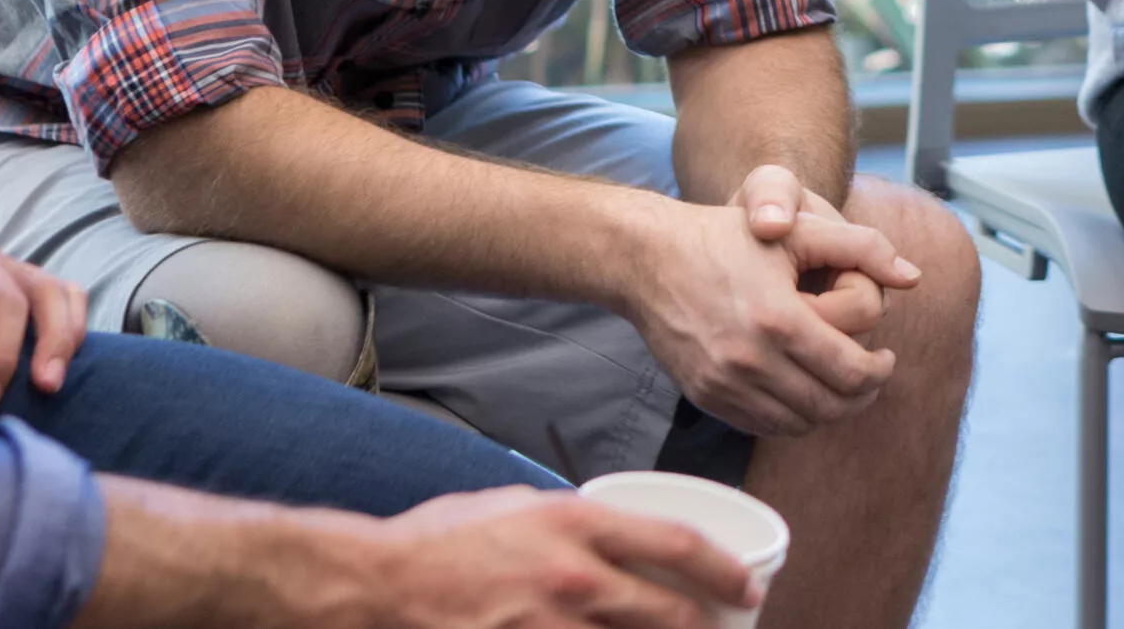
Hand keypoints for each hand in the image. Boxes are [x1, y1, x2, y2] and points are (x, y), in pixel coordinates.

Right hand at [356, 486, 758, 627]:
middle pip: (669, 615)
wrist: (376, 582)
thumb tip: (612, 533)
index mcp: (576, 524)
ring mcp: (547, 628)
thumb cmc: (441, 540)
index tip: (746, 585)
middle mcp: (573, 578)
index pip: (677, 544)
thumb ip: (570, 521)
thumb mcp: (518, 507)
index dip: (724, 570)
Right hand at [623, 177, 914, 437]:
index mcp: (779, 320)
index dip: (880, 371)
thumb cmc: (727, 237)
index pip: (851, 372)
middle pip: (830, 407)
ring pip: (799, 425)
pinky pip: (763, 426)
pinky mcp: (706, 397)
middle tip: (871, 374)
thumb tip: (914, 277)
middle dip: (862, 395)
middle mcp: (750, 360)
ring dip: (829, 410)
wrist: (649, 259)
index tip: (886, 357)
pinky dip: (792, 417)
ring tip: (839, 381)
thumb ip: (863, 247)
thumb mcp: (798, 229)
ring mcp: (724, 384)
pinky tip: (802, 387)